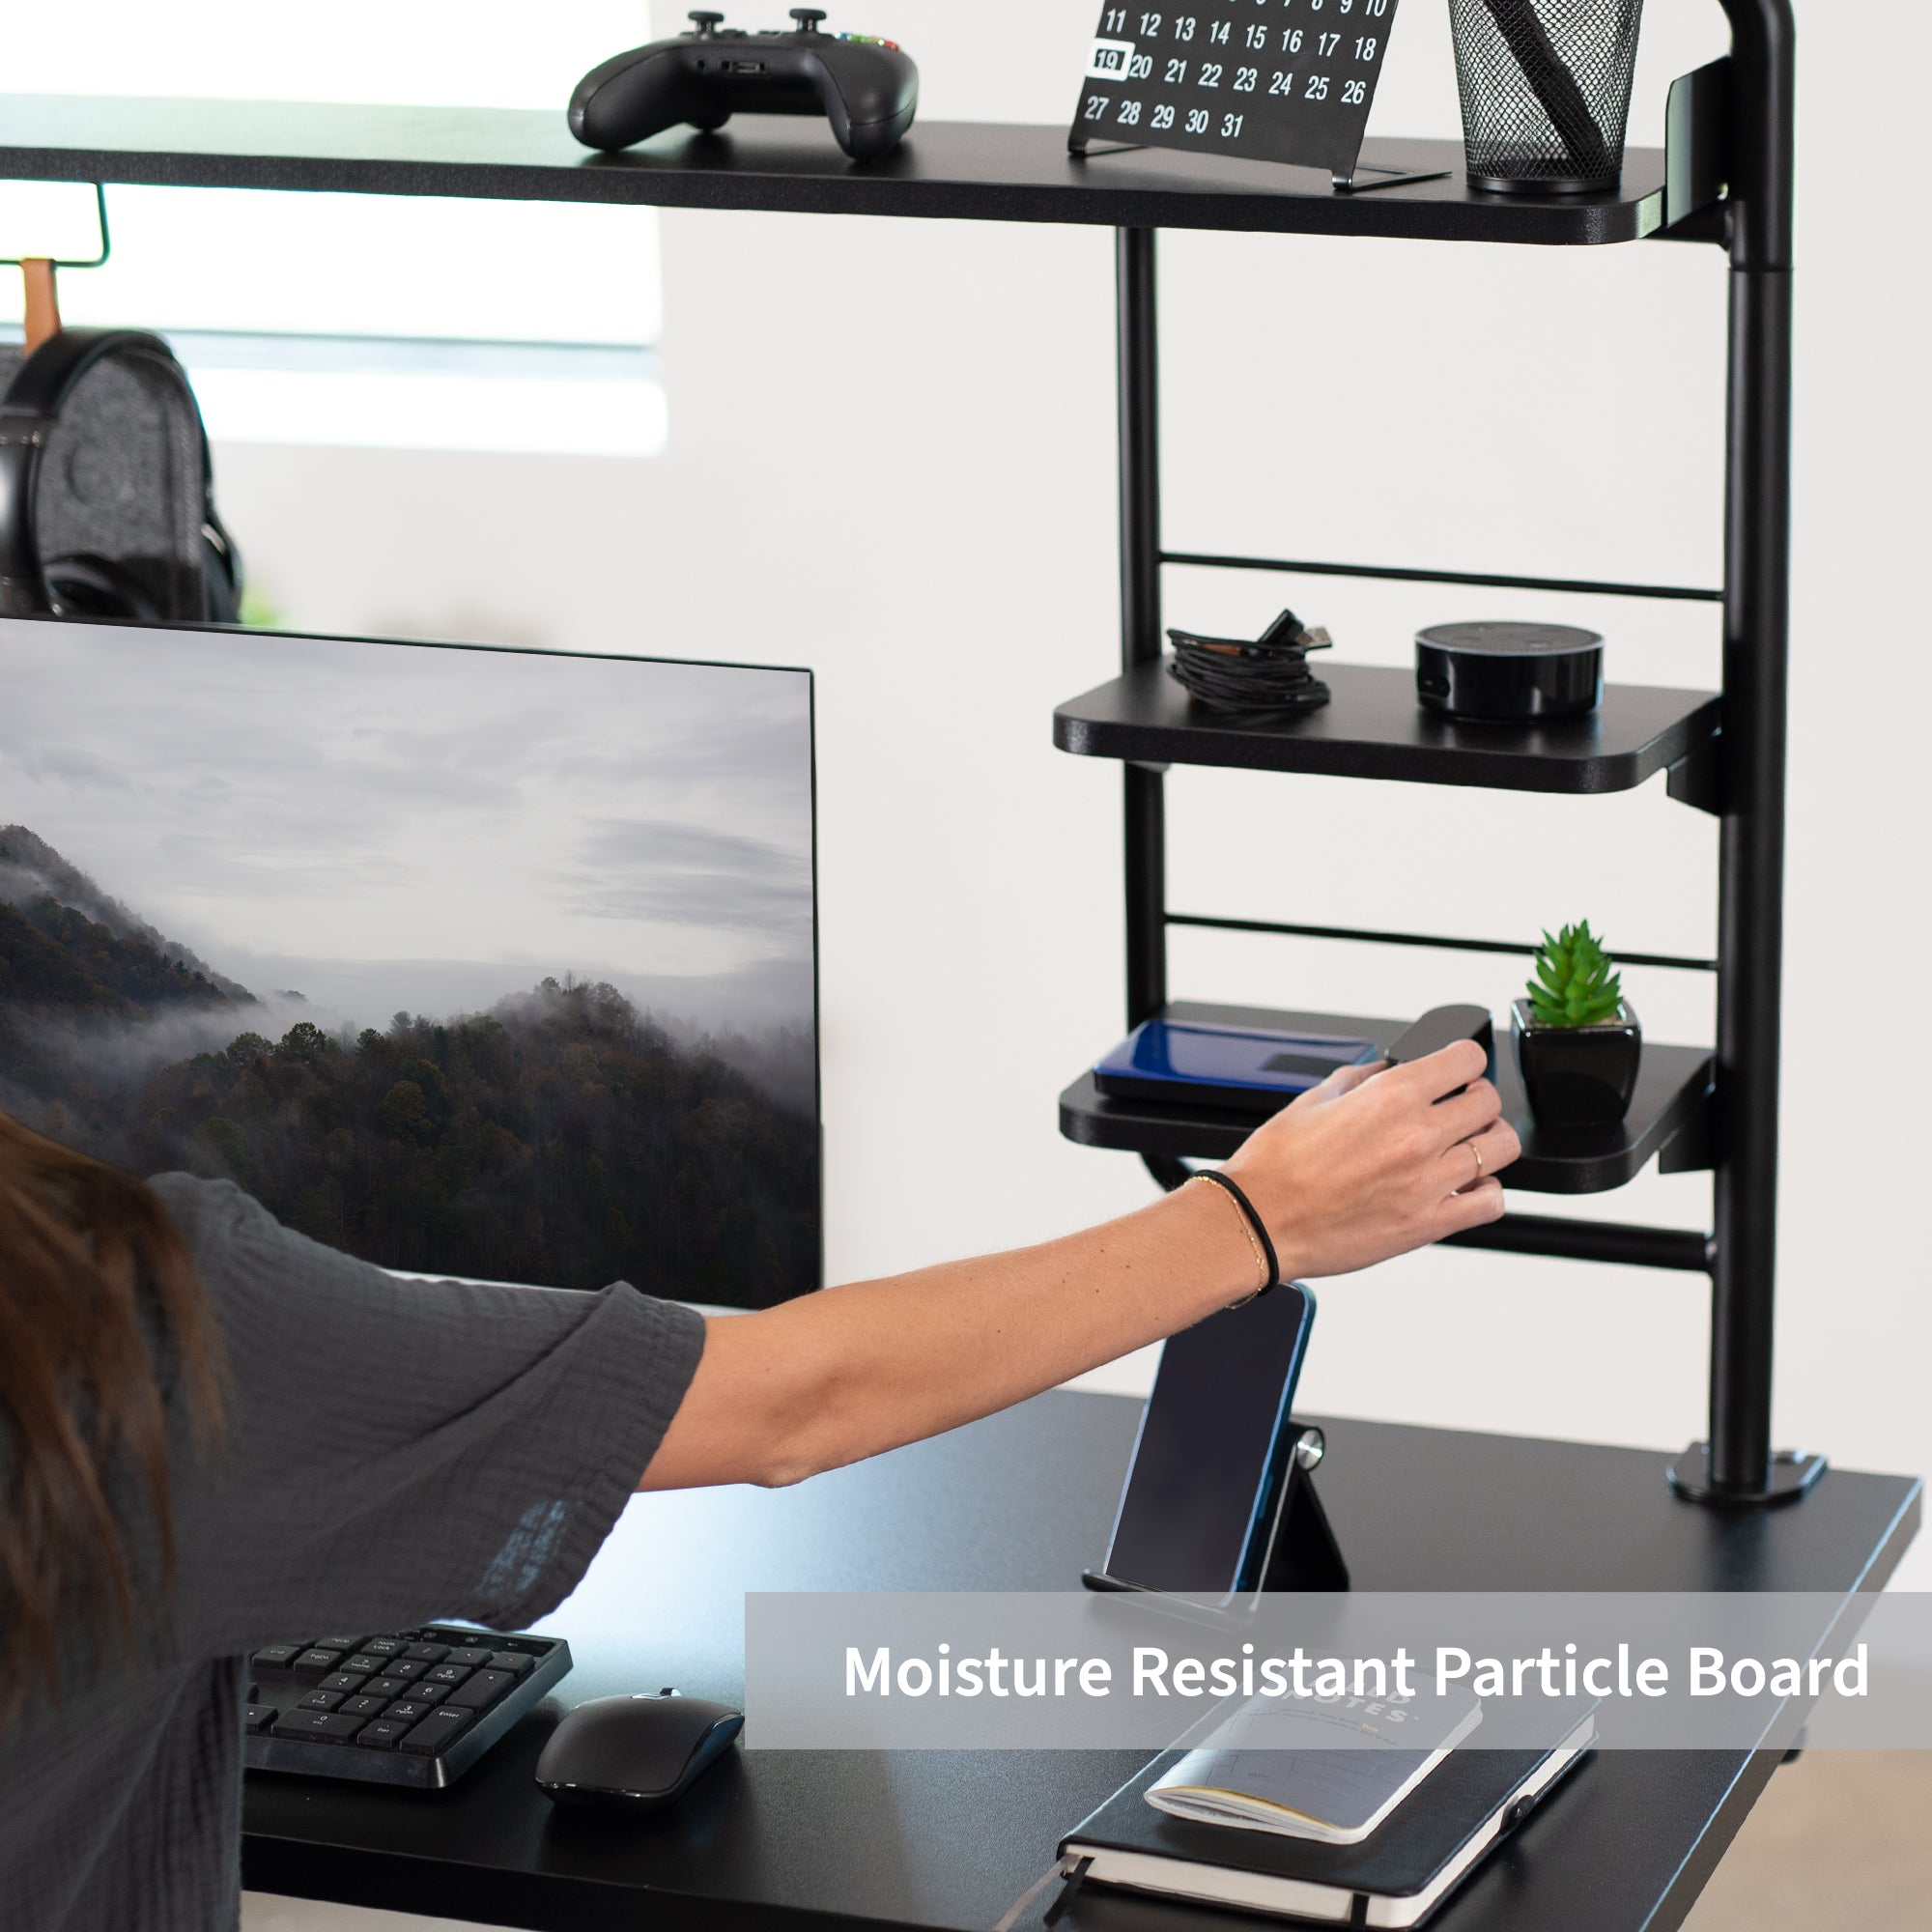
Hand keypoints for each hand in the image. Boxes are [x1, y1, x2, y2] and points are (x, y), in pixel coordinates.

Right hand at [1220, 1042, 1517, 1279]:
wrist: (1260, 1221)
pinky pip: (1491, 1202)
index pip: (1467, 1060)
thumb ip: (1361, 1078)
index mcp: (1390, 1097)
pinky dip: (1486, 1190)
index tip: (1458, 1069)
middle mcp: (1417, 1135)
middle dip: (1476, 1098)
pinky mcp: (1428, 1223)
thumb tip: (1385, 1070)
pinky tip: (1465, 1187)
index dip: (1464, 1061)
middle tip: (1459, 1107)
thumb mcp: (1313, 1100)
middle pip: (1489, 1101)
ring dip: (1488, 1141)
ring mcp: (1428, 1182)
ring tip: (1468, 1146)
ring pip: (1500, 1148)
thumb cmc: (1276, 1166)